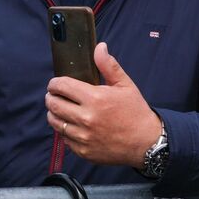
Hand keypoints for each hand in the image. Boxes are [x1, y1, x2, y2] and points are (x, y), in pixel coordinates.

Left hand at [45, 42, 160, 167]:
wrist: (147, 143)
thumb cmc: (135, 111)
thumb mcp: (125, 85)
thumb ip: (108, 66)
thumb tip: (99, 47)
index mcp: (95, 99)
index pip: (61, 86)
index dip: (55, 83)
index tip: (56, 84)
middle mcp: (86, 118)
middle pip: (53, 104)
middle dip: (51, 97)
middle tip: (54, 95)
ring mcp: (83, 137)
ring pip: (54, 122)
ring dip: (54, 113)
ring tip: (60, 109)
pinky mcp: (83, 151)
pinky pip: (64, 138)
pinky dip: (64, 130)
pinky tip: (71, 125)